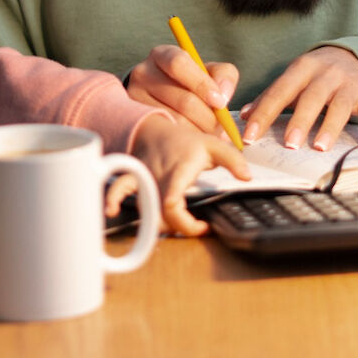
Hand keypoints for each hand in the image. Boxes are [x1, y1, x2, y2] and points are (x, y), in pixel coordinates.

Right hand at [110, 115, 248, 235]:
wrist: (156, 129)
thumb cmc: (186, 142)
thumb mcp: (214, 145)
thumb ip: (233, 160)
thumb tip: (247, 177)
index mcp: (179, 171)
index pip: (173, 199)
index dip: (183, 220)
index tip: (202, 226)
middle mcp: (158, 178)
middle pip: (160, 213)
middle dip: (177, 228)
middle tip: (195, 227)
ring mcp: (143, 180)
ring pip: (143, 208)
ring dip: (156, 225)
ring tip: (172, 229)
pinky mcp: (133, 181)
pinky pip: (120, 190)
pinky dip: (114, 200)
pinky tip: (110, 211)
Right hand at [124, 44, 238, 136]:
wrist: (157, 98)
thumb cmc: (189, 83)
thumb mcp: (207, 71)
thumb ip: (223, 76)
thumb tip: (223, 96)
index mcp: (162, 55)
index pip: (179, 64)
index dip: (202, 84)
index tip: (220, 103)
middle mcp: (143, 74)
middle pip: (183, 99)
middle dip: (209, 118)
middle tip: (221, 129)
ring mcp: (135, 99)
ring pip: (176, 121)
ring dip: (200, 132)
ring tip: (210, 136)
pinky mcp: (136, 122)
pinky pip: (167, 137)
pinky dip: (186, 141)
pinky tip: (194, 141)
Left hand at [239, 46, 357, 152]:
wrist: (356, 55)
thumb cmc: (317, 74)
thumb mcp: (294, 78)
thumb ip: (270, 96)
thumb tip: (244, 116)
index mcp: (302, 68)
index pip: (280, 91)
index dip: (264, 113)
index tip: (250, 136)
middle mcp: (326, 74)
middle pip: (311, 97)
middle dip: (300, 121)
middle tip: (289, 144)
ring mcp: (349, 84)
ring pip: (340, 105)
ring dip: (330, 127)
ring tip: (320, 147)